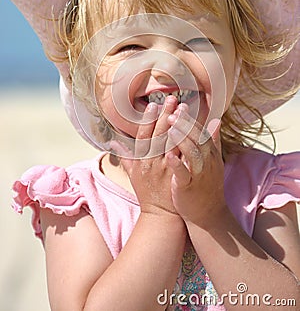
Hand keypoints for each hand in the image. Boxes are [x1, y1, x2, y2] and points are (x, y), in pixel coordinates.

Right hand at [111, 95, 181, 217]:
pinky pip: (183, 155)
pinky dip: (188, 141)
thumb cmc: (147, 192)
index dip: (148, 119)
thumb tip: (113, 143)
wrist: (160, 215)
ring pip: (171, 142)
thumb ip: (126, 157)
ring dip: (178, 124)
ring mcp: (165, 169)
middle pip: (158, 134)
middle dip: (164, 115)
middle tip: (172, 98)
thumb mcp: (132, 174)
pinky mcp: (177, 175)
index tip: (153, 104)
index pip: (143, 135)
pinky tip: (194, 129)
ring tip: (184, 108)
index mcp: (140, 161)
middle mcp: (151, 163)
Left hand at [166, 107, 225, 227]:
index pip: (202, 132)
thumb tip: (216, 120)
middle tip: (171, 113)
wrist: (208, 215)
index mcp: (210, 154)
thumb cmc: (207, 185)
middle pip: (197, 139)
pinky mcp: (188, 187)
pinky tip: (168, 155)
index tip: (180, 108)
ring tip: (170, 128)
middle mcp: (206, 162)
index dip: (191, 120)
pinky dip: (176, 164)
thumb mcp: (213, 161)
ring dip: (182, 140)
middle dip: (185, 125)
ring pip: (192, 154)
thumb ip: (213, 140)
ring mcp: (198, 175)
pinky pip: (183, 174)